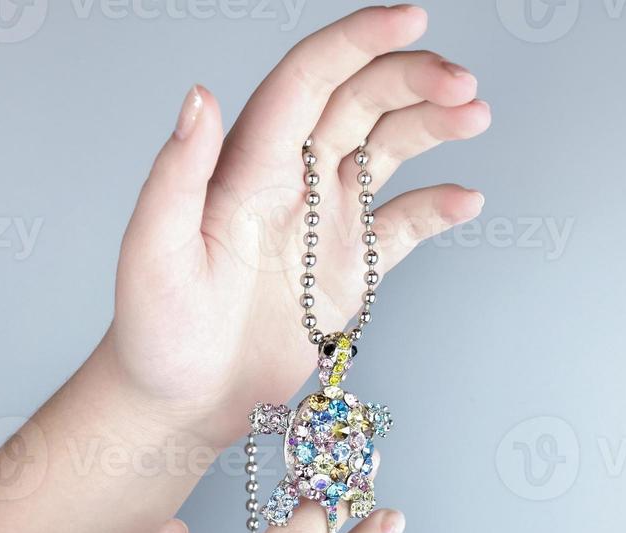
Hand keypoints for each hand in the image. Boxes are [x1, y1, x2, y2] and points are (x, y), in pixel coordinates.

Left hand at [104, 5, 488, 444]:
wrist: (179, 402)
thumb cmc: (154, 331)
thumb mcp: (151, 253)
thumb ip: (176, 174)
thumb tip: (200, 97)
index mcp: (245, 166)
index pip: (308, 81)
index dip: (358, 42)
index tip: (410, 17)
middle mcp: (289, 181)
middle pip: (359, 102)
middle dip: (413, 79)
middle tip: (464, 84)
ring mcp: (324, 222)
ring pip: (387, 149)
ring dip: (433, 125)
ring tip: (475, 116)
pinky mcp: (348, 268)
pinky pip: (403, 224)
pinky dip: (438, 207)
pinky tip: (466, 198)